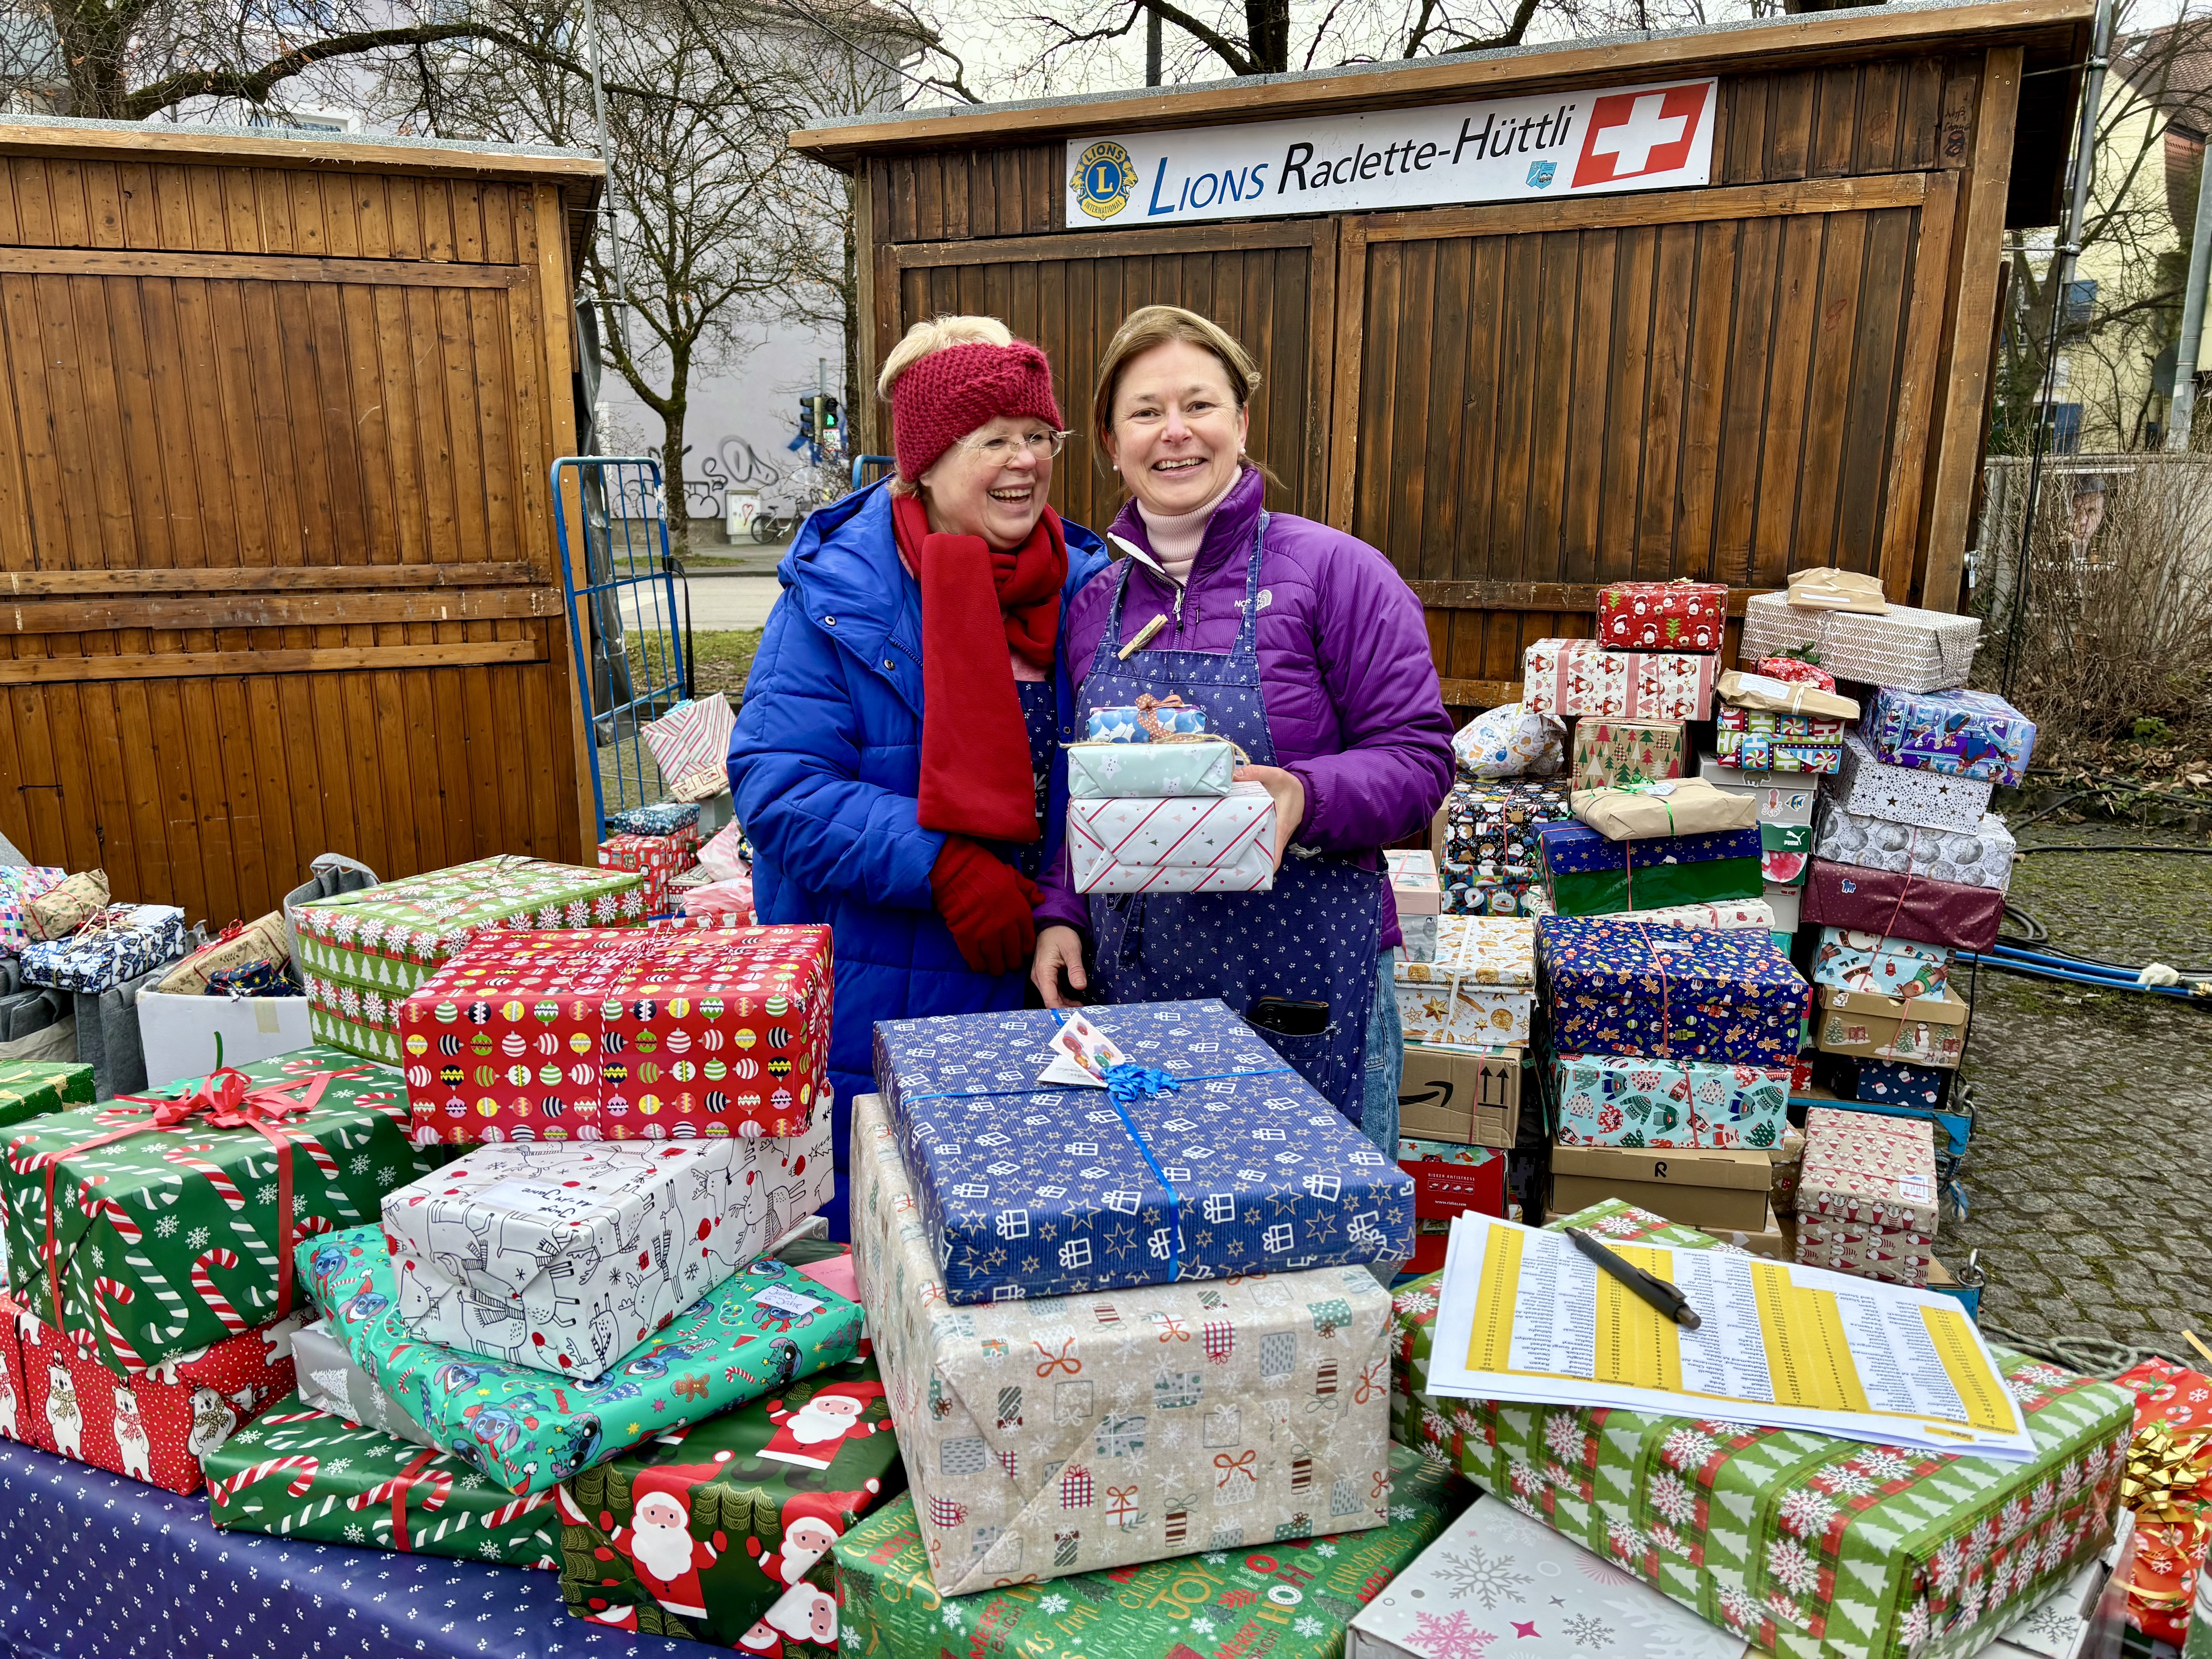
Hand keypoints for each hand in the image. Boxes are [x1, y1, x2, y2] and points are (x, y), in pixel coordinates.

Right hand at [930, 836, 1042, 976]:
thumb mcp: (1012, 876)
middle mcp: (1005, 925)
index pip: (1027, 939)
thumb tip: (1040, 898)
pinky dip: (978, 965)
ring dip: (996, 967)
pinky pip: (975, 958)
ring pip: (995, 960)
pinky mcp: (966, 936)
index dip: (1025, 949)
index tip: (1022, 953)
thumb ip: (1027, 889)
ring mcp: (985, 932)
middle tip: (1009, 965)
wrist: (958, 870)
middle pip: (1013, 954)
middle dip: (1012, 962)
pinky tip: (979, 966)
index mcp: (1019, 911)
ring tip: (995, 969)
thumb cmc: (986, 871)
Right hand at [1032, 925, 1088, 1007]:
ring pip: (1053, 998)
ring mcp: (1042, 978)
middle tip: (1084, 1014)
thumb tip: (1080, 986)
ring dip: (1066, 1005)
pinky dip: (1064, 998)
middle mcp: (1039, 978)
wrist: (1053, 925)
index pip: (1050, 999)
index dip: (1062, 1011)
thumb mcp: (1072, 949)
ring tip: (1083, 1009)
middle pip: (1051, 1001)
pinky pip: (1054, 992)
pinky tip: (1076, 1002)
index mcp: (1043, 972)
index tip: (1076, 1017)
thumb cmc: (1061, 934)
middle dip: (1065, 1010)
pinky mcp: (1047, 977)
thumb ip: (1076, 968)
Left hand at [1233, 764, 1305, 867]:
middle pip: (1262, 853)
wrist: (1303, 791)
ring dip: (1244, 849)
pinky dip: (1245, 838)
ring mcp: (1272, 835)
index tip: (1254, 872)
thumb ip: (1257, 773)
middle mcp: (1276, 835)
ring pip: (1258, 847)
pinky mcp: (1268, 831)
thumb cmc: (1291, 787)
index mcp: (1281, 826)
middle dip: (1247, 858)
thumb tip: (1235, 774)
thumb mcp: (1276, 775)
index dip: (1267, 864)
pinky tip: (1227, 834)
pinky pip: (1256, 838)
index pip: (1275, 851)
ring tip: (1221, 849)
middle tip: (1224, 857)